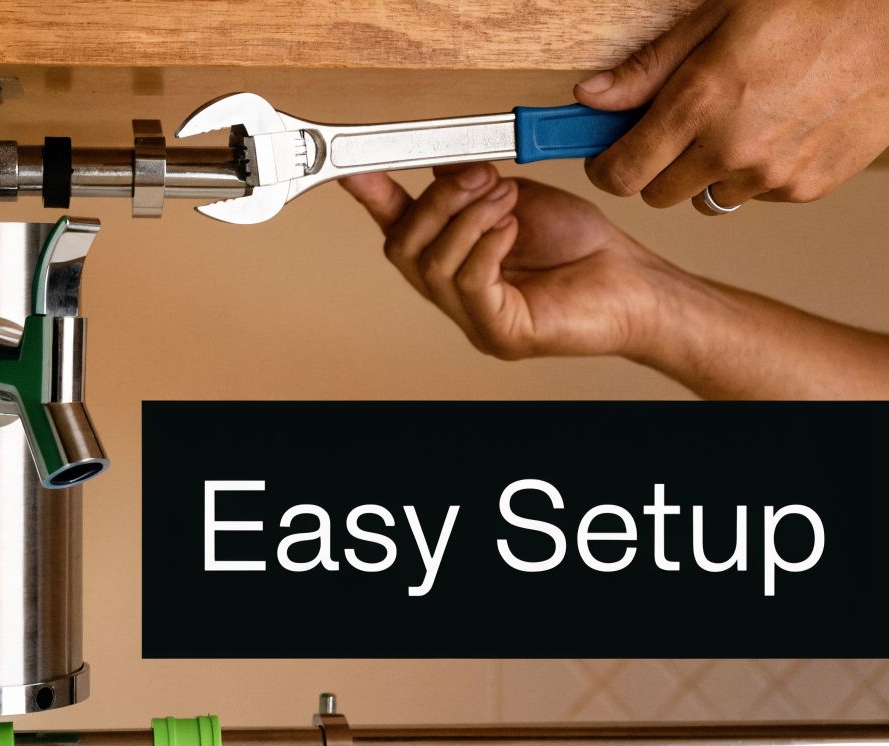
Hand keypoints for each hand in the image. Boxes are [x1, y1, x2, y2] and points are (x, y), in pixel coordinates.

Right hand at [339, 164, 678, 359]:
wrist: (636, 283)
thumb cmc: (583, 249)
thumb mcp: (517, 200)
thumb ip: (473, 188)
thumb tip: (436, 164)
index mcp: (454, 263)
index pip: (399, 231)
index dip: (373, 200)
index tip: (355, 170)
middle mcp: (456, 297)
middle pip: (403, 250)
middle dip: (434, 204)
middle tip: (480, 177)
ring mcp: (475, 321)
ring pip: (433, 265)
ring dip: (467, 219)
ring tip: (506, 198)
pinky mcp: (502, 336)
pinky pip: (471, 285)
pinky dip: (485, 245)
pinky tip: (510, 229)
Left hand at [575, 0, 888, 213]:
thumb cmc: (810, 6)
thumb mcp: (716, 18)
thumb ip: (647, 68)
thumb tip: (590, 98)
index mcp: (700, 104)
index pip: (623, 174)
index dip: (606, 167)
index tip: (607, 156)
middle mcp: (732, 149)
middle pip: (658, 195)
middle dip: (654, 168)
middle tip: (672, 133)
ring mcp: (773, 175)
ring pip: (708, 199)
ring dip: (706, 173)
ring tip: (734, 124)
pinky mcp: (807, 187)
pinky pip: (757, 197)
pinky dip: (754, 174)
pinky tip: (775, 130)